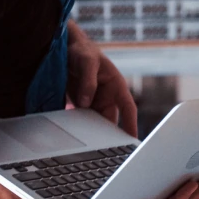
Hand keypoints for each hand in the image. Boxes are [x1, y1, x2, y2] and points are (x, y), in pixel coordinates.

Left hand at [66, 20, 137, 136]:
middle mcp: (106, 97)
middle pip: (110, 121)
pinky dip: (78, 128)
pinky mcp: (80, 105)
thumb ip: (88, 81)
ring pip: (94, 123)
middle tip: (103, 150)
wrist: (64, 48)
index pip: (128, 108)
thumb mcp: (87, 61)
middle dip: (108, 136)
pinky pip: (81, 120)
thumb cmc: (83, 51)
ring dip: (90, 133)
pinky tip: (71, 137)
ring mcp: (93, 102)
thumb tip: (86, 102)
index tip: (133, 139)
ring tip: (85, 147)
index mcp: (116, 86)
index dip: (131, 124)